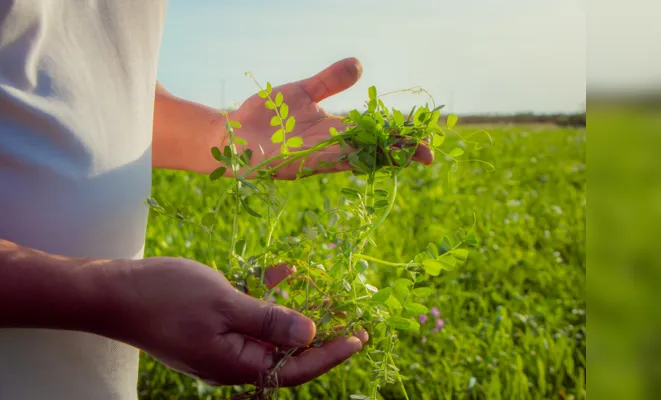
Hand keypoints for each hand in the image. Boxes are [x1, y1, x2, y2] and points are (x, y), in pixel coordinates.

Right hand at [104, 257, 368, 386]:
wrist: (114, 293)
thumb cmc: (166, 298)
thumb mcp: (225, 304)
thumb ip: (270, 322)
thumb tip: (311, 336)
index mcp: (236, 365)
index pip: (295, 369)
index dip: (331, 353)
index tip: (359, 337)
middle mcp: (231, 362)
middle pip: (285, 354)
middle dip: (318, 335)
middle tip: (351, 318)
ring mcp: (219, 346)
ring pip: (267, 334)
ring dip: (291, 314)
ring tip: (321, 294)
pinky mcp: (209, 329)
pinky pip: (246, 317)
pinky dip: (264, 298)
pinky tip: (280, 273)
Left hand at [220, 57, 434, 179]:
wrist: (233, 134)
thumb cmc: (267, 116)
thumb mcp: (303, 92)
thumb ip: (330, 81)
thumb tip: (359, 64)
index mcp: (334, 131)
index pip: (374, 134)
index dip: (398, 136)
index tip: (424, 137)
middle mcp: (329, 147)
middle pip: (371, 151)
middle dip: (399, 153)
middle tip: (427, 155)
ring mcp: (315, 157)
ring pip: (355, 159)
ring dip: (380, 159)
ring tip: (406, 157)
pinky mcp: (296, 163)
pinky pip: (325, 160)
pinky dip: (345, 157)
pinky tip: (365, 155)